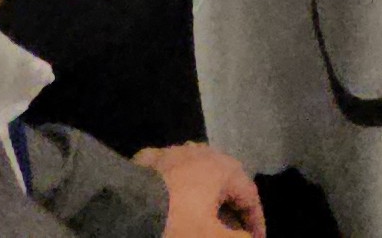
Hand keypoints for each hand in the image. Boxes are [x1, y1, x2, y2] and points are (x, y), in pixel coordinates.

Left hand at [136, 145, 264, 237]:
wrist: (126, 211)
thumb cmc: (177, 224)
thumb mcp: (212, 237)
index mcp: (222, 168)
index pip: (249, 195)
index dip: (256, 222)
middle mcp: (201, 153)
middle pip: (225, 182)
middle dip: (231, 208)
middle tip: (232, 231)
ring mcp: (172, 153)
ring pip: (198, 174)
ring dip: (206, 196)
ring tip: (206, 218)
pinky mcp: (147, 161)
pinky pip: (171, 174)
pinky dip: (177, 189)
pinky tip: (173, 202)